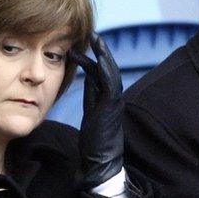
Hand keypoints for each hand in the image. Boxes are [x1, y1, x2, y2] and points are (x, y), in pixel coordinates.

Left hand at [69, 33, 124, 189]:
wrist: (101, 162)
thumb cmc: (95, 142)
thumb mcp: (91, 111)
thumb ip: (91, 94)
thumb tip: (87, 76)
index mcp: (108, 98)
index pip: (101, 73)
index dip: (94, 58)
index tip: (83, 46)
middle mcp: (114, 98)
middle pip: (109, 68)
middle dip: (101, 51)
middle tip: (92, 35)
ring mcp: (115, 102)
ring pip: (112, 73)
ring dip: (105, 55)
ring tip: (96, 40)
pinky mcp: (112, 108)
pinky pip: (111, 85)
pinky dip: (106, 70)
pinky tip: (100, 59)